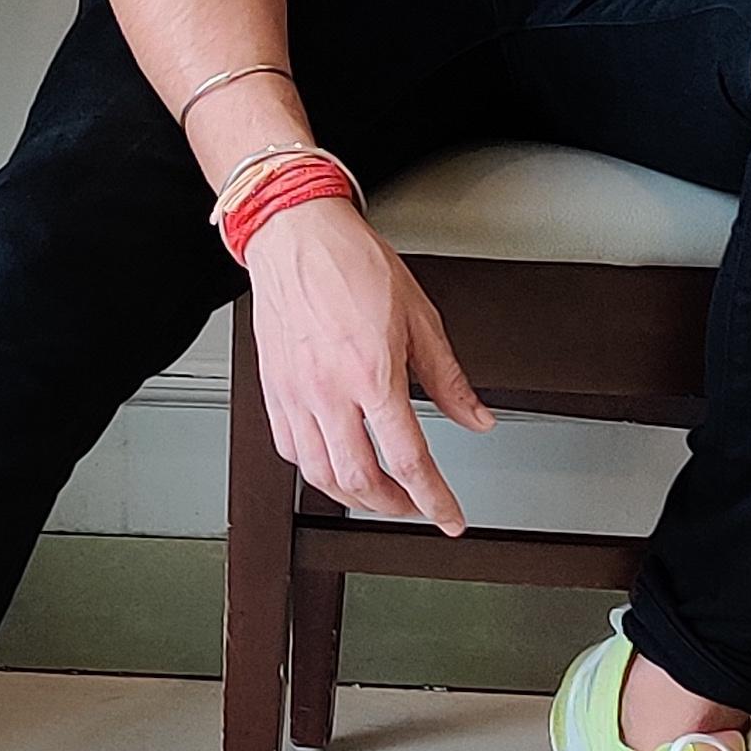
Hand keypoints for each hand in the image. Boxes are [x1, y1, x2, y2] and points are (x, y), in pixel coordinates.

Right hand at [245, 199, 492, 530]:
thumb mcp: (420, 316)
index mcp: (373, 372)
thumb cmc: (351, 263)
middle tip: (416, 507)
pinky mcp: (272, 390)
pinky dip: (315, 471)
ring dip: (354, 498)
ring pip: (320, 475)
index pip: (409, 459)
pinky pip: (289, 450)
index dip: (435, 499)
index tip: (449, 516)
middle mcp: (329, 390)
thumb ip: (448, 378)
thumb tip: (477, 417)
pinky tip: (333, 468)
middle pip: (360, 480)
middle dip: (394, 507)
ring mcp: (294, 393)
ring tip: (379, 497)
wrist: (295, 234)